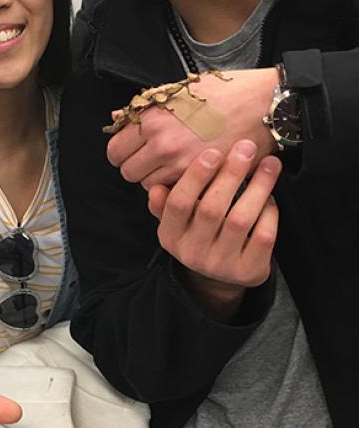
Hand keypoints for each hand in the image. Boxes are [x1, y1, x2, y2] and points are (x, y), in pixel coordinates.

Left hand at [107, 68, 277, 188]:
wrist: (265, 103)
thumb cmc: (223, 92)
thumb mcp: (178, 90)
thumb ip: (144, 107)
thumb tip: (116, 116)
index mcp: (152, 119)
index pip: (115, 150)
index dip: (122, 152)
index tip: (132, 150)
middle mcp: (162, 143)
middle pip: (128, 172)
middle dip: (137, 168)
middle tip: (151, 160)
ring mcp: (183, 163)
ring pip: (150, 187)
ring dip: (156, 179)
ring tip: (171, 166)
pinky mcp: (204, 177)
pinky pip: (176, 192)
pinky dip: (177, 188)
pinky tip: (187, 175)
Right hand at [147, 140, 281, 320]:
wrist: (218, 280)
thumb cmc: (197, 235)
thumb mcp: (176, 222)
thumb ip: (165, 203)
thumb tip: (156, 187)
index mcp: (171, 236)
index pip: (179, 204)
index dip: (195, 177)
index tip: (213, 152)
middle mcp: (193, 252)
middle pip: (211, 209)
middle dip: (230, 174)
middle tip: (245, 147)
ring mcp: (222, 264)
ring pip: (240, 220)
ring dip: (258, 187)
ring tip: (269, 163)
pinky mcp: (249, 271)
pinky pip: (263, 236)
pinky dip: (270, 212)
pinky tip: (271, 195)